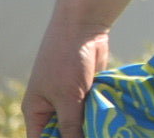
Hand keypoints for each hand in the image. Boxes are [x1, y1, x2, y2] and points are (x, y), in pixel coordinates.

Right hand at [22, 22, 109, 137]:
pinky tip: (116, 122)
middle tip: (100, 134)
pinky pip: (94, 109)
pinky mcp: (89, 90)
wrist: (83, 27)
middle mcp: (52, 109)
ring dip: (94, 127)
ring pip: (82, 123)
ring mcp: (71, 99)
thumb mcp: (68, 98)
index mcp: (37, 113)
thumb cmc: (67, 61)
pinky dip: (103, 113)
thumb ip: (71, 125)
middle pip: (65, 134)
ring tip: (110, 131)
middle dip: (80, 135)